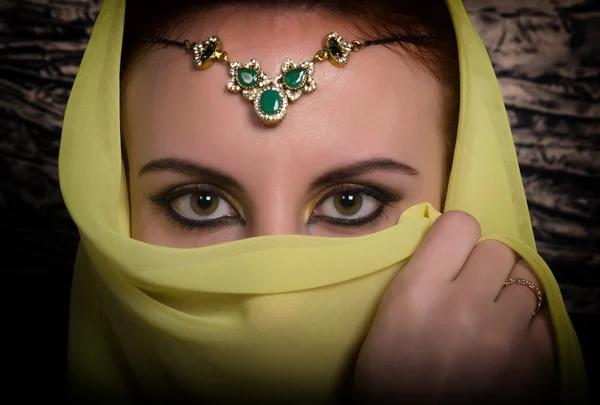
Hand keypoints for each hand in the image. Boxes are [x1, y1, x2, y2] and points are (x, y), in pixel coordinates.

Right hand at [353, 211, 554, 404]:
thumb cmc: (389, 377)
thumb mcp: (389, 316)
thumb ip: (423, 273)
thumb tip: (453, 246)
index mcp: (418, 291)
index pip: (460, 224)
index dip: (457, 236)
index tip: (453, 251)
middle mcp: (465, 305)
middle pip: (497, 250)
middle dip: (484, 266)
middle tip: (470, 290)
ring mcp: (505, 336)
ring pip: (526, 282)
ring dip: (508, 295)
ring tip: (490, 321)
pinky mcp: (534, 363)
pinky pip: (542, 320)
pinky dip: (526, 328)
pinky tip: (505, 345)